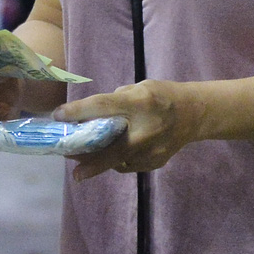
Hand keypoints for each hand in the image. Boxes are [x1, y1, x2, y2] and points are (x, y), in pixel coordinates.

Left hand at [57, 79, 206, 181]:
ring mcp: (151, 151)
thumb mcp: (139, 88)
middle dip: (84, 156)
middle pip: (108, 149)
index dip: (78, 111)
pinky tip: (108, 155)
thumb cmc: (162, 95)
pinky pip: (126, 165)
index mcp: (140, 103)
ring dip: (96, 160)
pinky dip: (115, 160)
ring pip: (115, 161)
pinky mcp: (153, 164)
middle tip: (65, 157)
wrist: (196, 114)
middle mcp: (146, 130)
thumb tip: (88, 117)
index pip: (103, 106)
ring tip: (80, 156)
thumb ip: (116, 102)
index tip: (57, 116)